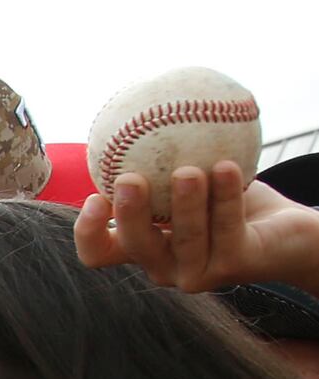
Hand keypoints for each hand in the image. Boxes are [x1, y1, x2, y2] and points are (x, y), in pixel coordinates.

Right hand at [76, 163, 318, 297]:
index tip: (95, 195)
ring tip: (190, 170)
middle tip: (130, 178)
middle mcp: (164, 265)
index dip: (87, 231)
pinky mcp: (234, 266)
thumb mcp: (194, 175)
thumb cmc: (234, 199)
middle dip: (129, 213)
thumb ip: (162, 158)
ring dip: (186, 204)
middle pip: (133, 245)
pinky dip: (227, 196)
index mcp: (145, 246)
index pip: (99, 252)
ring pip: (184, 239)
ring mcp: (198, 272)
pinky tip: (229, 168)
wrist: (290, 229)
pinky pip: (227, 227)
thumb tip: (134, 107)